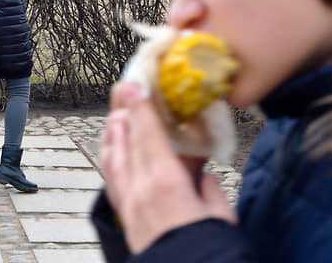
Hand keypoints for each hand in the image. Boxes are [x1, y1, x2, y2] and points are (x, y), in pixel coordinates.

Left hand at [99, 82, 235, 253]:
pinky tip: (113, 151)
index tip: (134, 84)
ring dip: (113, 132)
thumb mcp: (220, 216)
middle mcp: (141, 189)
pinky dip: (111, 158)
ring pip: (112, 159)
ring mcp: (129, 204)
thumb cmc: (209, 252)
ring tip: (115, 114)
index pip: (148, 134)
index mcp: (167, 183)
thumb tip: (201, 174)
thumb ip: (208, 188)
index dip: (140, 106)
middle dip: (124, 111)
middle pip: (127, 141)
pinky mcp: (126, 218)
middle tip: (122, 88)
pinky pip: (112, 180)